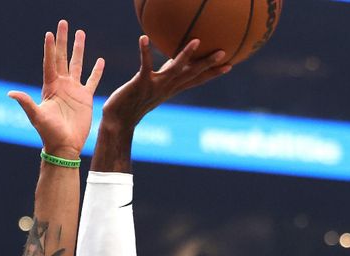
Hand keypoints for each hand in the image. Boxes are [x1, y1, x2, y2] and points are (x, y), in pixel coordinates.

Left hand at [8, 20, 104, 158]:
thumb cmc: (49, 133)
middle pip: (62, 58)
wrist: (64, 146)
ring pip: (77, 64)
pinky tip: (100, 60)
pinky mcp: (85, 98)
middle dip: (63, 41)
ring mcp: (74, 90)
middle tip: (63, 23)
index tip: (49, 33)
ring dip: (79, 49)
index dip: (49, 49)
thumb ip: (26, 103)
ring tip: (81, 32)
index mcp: (50, 87)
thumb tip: (11, 93)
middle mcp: (61, 85)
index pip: (49, 63)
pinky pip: (92, 81)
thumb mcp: (37, 117)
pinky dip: (96, 71)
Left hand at [101, 36, 229, 128]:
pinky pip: (144, 65)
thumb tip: (174, 61)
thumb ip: (166, 75)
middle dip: (207, 64)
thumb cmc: (134, 104)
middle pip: (191, 74)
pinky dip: (145, 51)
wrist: (118, 122)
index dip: (213, 73)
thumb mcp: (154, 88)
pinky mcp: (140, 83)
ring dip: (185, 55)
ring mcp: (155, 86)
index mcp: (171, 89)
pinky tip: (143, 38)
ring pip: (174, 70)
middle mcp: (166, 88)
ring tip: (196, 41)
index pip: (196, 80)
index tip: (230, 65)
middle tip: (224, 52)